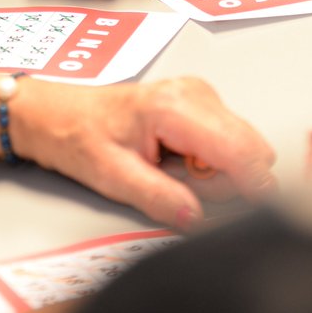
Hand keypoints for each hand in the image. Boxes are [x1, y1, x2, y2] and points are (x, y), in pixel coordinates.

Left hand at [0, 74, 276, 229]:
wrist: (59, 114)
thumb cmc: (79, 136)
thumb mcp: (113, 176)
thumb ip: (158, 198)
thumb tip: (196, 218)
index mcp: (176, 108)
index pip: (242, 151)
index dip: (252, 187)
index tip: (243, 214)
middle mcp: (196, 94)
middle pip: (252, 150)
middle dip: (227, 181)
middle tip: (180, 186)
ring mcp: (203, 96)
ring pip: (244, 148)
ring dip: (218, 173)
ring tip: (171, 171)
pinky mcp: (203, 104)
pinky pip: (230, 143)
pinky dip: (211, 162)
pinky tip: (177, 161)